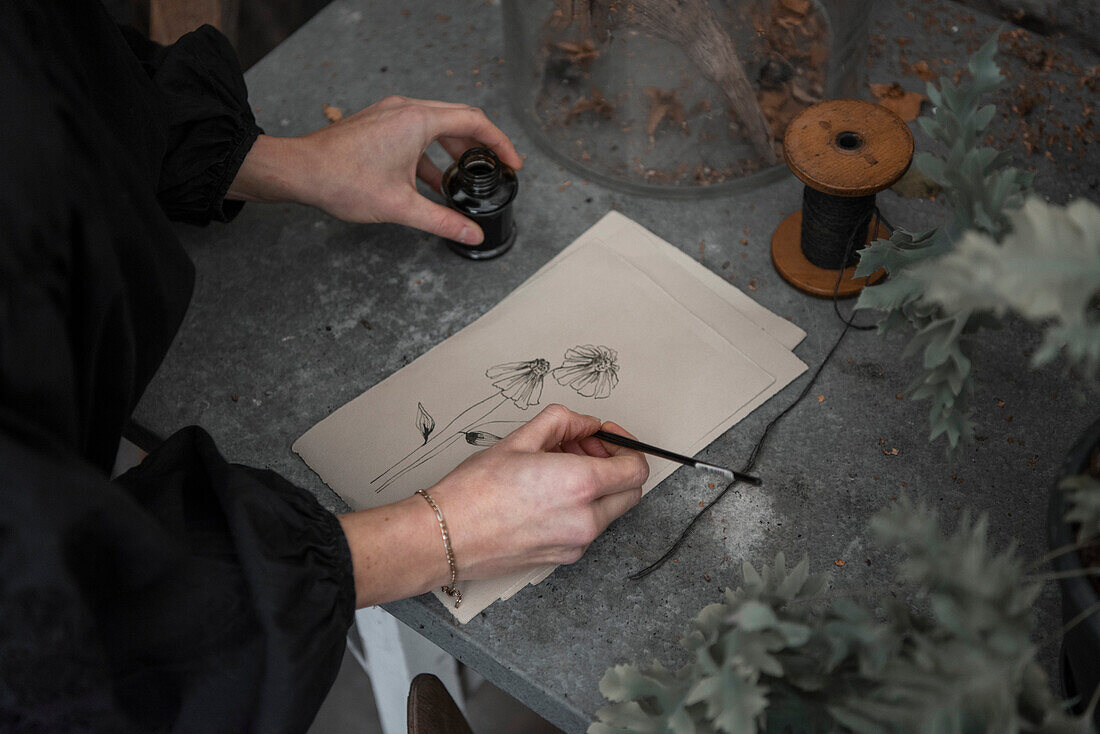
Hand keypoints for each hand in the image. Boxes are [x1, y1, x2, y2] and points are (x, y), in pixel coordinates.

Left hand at [228, 96, 522, 244]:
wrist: (299, 171)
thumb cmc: (342, 180)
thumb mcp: (401, 206)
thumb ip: (442, 221)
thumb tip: (471, 234)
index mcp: (417, 120)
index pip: (474, 121)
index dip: (499, 142)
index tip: (512, 162)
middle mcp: (406, 110)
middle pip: (458, 120)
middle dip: (480, 147)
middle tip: (494, 169)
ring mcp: (390, 114)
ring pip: (436, 126)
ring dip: (453, 151)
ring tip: (465, 179)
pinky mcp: (378, 124)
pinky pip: (415, 133)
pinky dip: (430, 154)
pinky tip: (432, 182)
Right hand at [337, 404, 648, 606]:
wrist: (446, 535)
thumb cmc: (475, 490)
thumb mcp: (520, 439)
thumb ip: (563, 423)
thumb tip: (586, 424)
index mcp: (580, 485)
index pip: (636, 468)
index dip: (626, 445)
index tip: (604, 434)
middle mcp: (586, 519)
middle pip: (631, 491)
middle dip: (614, 465)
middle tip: (582, 448)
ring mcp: (576, 543)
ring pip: (609, 510)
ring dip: (597, 486)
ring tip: (557, 469)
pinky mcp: (562, 558)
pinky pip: (588, 528)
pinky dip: (581, 507)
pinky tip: (547, 494)